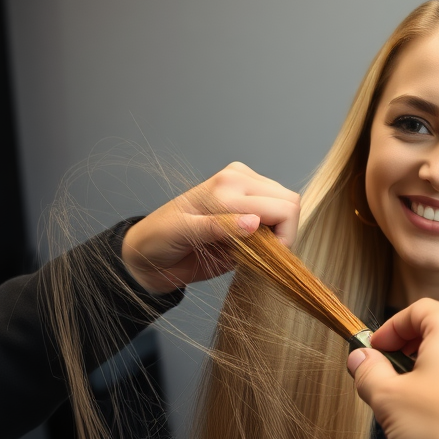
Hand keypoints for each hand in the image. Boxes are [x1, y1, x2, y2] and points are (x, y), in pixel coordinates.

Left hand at [120, 162, 299, 292]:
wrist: (147, 250)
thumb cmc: (160, 242)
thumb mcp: (184, 235)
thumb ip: (218, 228)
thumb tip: (254, 223)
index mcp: (227, 186)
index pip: (282, 208)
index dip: (284, 238)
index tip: (266, 259)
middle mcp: (239, 179)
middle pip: (290, 203)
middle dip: (282, 234)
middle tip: (258, 255)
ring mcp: (245, 185)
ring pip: (288, 206)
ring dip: (277, 232)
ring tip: (250, 247)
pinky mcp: (247, 197)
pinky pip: (278, 213)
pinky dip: (271, 232)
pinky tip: (248, 241)